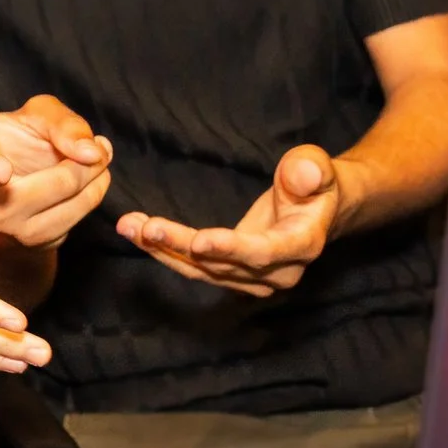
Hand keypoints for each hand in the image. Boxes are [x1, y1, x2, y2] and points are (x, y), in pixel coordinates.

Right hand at [0, 96, 111, 249]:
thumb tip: (91, 153)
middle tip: (100, 145)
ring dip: (93, 175)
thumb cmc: (18, 143)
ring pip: (64, 198)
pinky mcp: (30, 245)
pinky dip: (93, 195)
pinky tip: (92, 181)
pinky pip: (76, 218)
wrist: (16, 191)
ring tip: (100, 156)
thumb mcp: (35, 117)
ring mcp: (0, 225)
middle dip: (77, 162)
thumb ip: (62, 124)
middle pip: (43, 181)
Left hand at [116, 144, 345, 296]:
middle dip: (180, 245)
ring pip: (201, 269)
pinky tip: (138, 232)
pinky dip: (165, 250)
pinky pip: (195, 267)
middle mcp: (277, 273)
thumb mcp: (318, 168)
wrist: (315, 209)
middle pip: (222, 264)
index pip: (263, 252)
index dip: (230, 248)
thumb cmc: (315, 184)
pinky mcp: (232, 275)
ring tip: (130, 227)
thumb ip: (310, 170)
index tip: (198, 241)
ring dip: (163, 249)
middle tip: (144, 227)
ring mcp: (253, 279)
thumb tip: (303, 174)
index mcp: (302, 246)